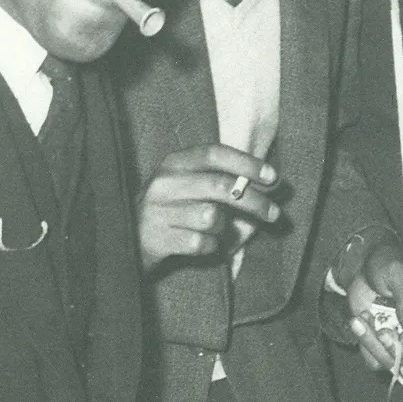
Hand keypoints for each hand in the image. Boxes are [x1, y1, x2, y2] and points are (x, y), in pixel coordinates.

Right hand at [137, 144, 282, 269]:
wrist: (126, 242)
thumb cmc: (173, 212)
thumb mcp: (193, 188)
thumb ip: (228, 182)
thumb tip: (273, 183)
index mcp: (174, 163)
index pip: (214, 153)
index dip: (247, 163)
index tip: (273, 177)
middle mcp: (163, 182)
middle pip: (221, 186)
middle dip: (255, 201)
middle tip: (276, 215)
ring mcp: (156, 211)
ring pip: (212, 217)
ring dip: (225, 228)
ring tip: (216, 232)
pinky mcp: (156, 239)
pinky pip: (202, 243)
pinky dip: (212, 248)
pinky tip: (203, 246)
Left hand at [346, 241, 402, 374]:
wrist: (363, 267)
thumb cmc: (388, 263)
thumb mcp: (399, 274)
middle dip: (399, 354)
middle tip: (381, 332)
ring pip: (396, 366)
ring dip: (375, 346)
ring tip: (362, 318)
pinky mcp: (384, 347)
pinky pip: (376, 362)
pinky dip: (365, 345)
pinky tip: (360, 321)